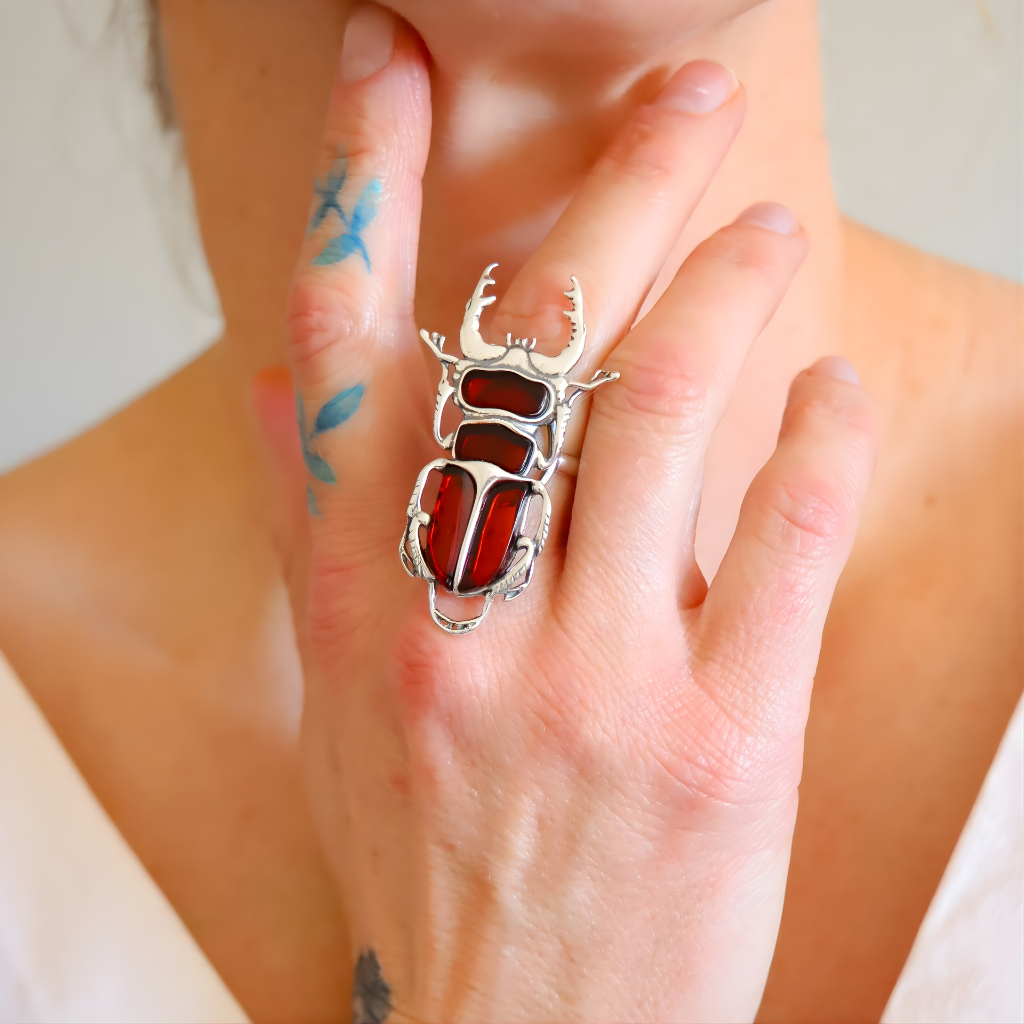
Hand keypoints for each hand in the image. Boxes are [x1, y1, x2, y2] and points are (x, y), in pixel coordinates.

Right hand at [254, 9, 876, 1020]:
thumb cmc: (431, 857)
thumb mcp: (334, 701)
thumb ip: (307, 534)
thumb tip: (281, 386)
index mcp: (355, 602)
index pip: (347, 344)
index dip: (362, 180)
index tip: (389, 64)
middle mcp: (460, 622)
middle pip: (536, 343)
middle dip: (614, 189)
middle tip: (682, 98)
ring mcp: (595, 682)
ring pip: (669, 414)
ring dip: (731, 291)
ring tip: (767, 227)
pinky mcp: (722, 744)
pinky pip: (785, 541)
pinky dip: (819, 439)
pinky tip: (826, 391)